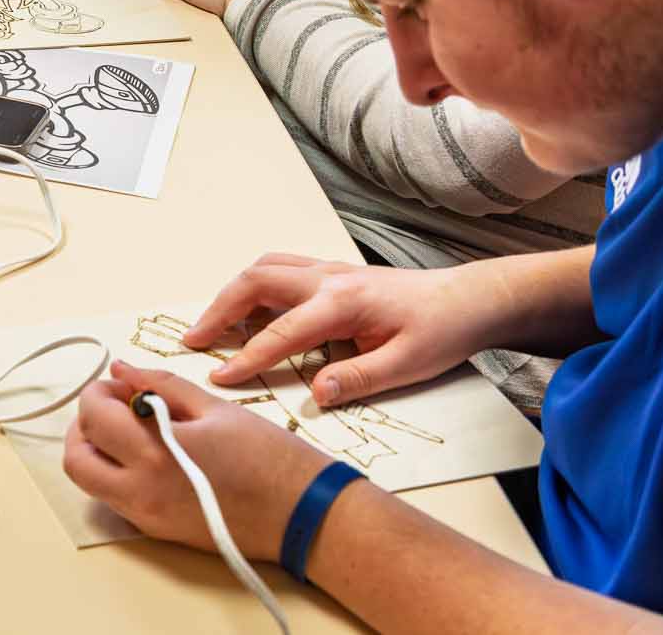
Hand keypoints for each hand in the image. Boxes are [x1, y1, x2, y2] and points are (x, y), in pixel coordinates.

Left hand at [64, 361, 332, 558]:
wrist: (302, 514)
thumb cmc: (269, 458)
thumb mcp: (215, 408)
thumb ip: (161, 386)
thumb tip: (123, 371)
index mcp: (155, 454)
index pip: (95, 417)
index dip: (100, 392)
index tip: (121, 383)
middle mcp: (141, 492)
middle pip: (77, 459)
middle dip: (85, 425)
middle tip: (113, 405)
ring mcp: (147, 518)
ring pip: (92, 483)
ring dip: (96, 451)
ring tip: (130, 429)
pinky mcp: (158, 532)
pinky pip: (116, 500)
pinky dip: (116, 472)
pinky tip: (147, 454)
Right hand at [189, 254, 495, 406]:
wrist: (468, 299)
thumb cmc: (442, 329)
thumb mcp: (408, 364)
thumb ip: (359, 378)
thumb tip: (316, 393)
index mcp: (343, 301)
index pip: (281, 330)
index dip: (246, 357)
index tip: (219, 377)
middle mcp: (329, 278)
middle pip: (257, 281)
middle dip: (219, 309)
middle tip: (194, 340)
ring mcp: (330, 270)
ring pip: (265, 268)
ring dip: (234, 293)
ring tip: (214, 326)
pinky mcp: (334, 274)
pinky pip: (281, 270)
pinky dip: (255, 287)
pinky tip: (252, 312)